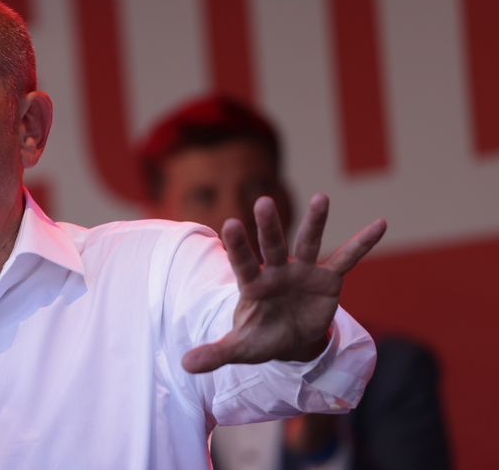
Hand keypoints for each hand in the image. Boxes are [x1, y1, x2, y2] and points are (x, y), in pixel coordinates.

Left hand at [181, 193, 385, 372]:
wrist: (289, 340)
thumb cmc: (260, 338)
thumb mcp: (240, 349)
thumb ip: (215, 353)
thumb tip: (185, 366)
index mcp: (252, 285)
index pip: (242, 262)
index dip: (238, 245)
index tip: (230, 224)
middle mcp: (276, 271)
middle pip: (271, 245)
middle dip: (268, 226)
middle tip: (263, 201)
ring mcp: (302, 272)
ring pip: (308, 243)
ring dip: (315, 221)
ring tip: (321, 198)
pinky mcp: (327, 279)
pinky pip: (347, 259)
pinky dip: (363, 243)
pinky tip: (380, 224)